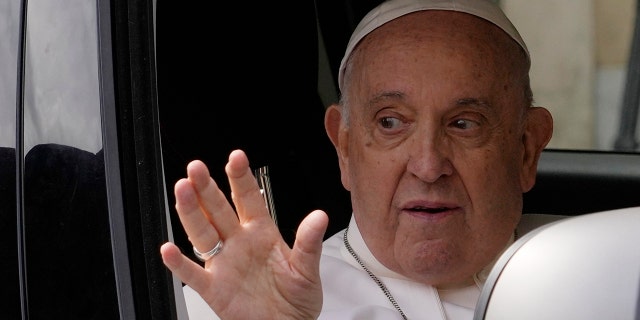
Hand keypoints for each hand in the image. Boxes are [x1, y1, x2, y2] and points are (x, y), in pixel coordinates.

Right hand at [160, 149, 327, 319]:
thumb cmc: (297, 300)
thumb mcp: (307, 269)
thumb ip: (309, 242)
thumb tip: (319, 217)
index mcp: (262, 233)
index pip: (249, 198)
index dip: (241, 178)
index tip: (236, 157)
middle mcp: (239, 243)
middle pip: (218, 209)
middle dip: (207, 188)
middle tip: (197, 168)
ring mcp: (224, 263)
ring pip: (202, 232)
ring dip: (191, 212)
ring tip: (182, 190)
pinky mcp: (214, 288)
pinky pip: (192, 274)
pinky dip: (179, 263)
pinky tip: (169, 249)